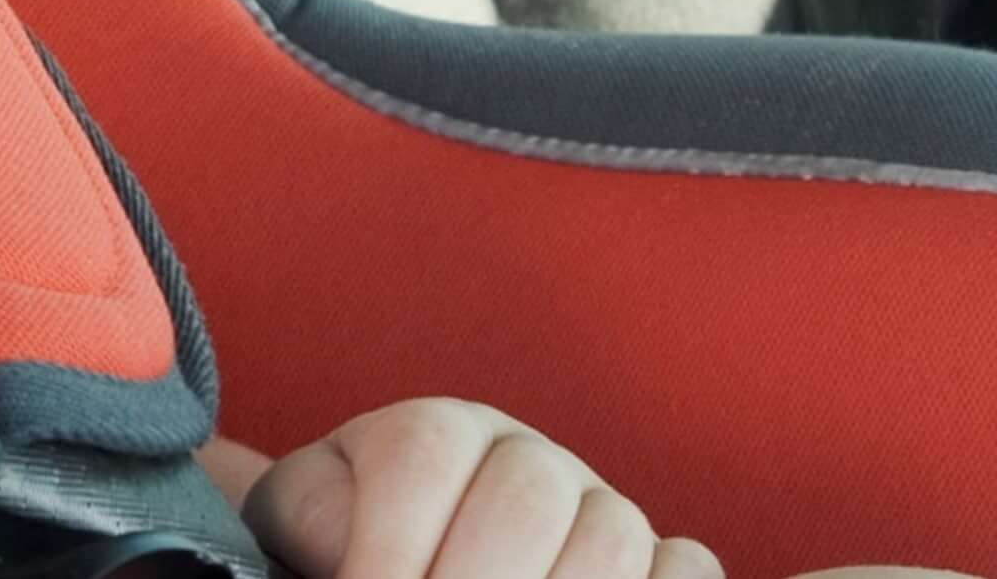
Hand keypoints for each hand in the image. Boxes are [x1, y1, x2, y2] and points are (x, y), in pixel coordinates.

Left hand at [231, 399, 718, 578]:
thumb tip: (353, 562)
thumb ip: (320, 522)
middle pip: (527, 497)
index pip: (425, 454)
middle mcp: (526, 458)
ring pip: (613, 536)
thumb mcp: (306, 525)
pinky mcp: (656, 560)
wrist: (380, 551)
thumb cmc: (341, 545)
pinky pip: (689, 568)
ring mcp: (601, 507)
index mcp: (433, 431)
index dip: (393, 540)